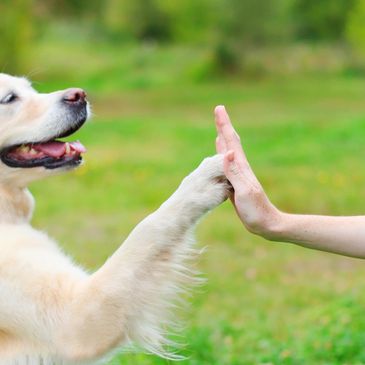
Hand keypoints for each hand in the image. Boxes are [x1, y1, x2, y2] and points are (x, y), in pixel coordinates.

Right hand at [214, 105, 281, 237]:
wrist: (266, 223)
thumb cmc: (256, 210)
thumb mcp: (244, 191)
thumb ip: (235, 173)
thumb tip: (227, 152)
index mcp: (242, 167)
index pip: (231, 142)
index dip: (224, 125)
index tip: (219, 109)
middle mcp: (240, 168)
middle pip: (230, 142)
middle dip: (224, 126)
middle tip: (219, 111)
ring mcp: (238, 175)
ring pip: (228, 152)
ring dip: (223, 139)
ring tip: (219, 129)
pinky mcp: (235, 183)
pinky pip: (226, 166)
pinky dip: (222, 156)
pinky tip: (221, 155)